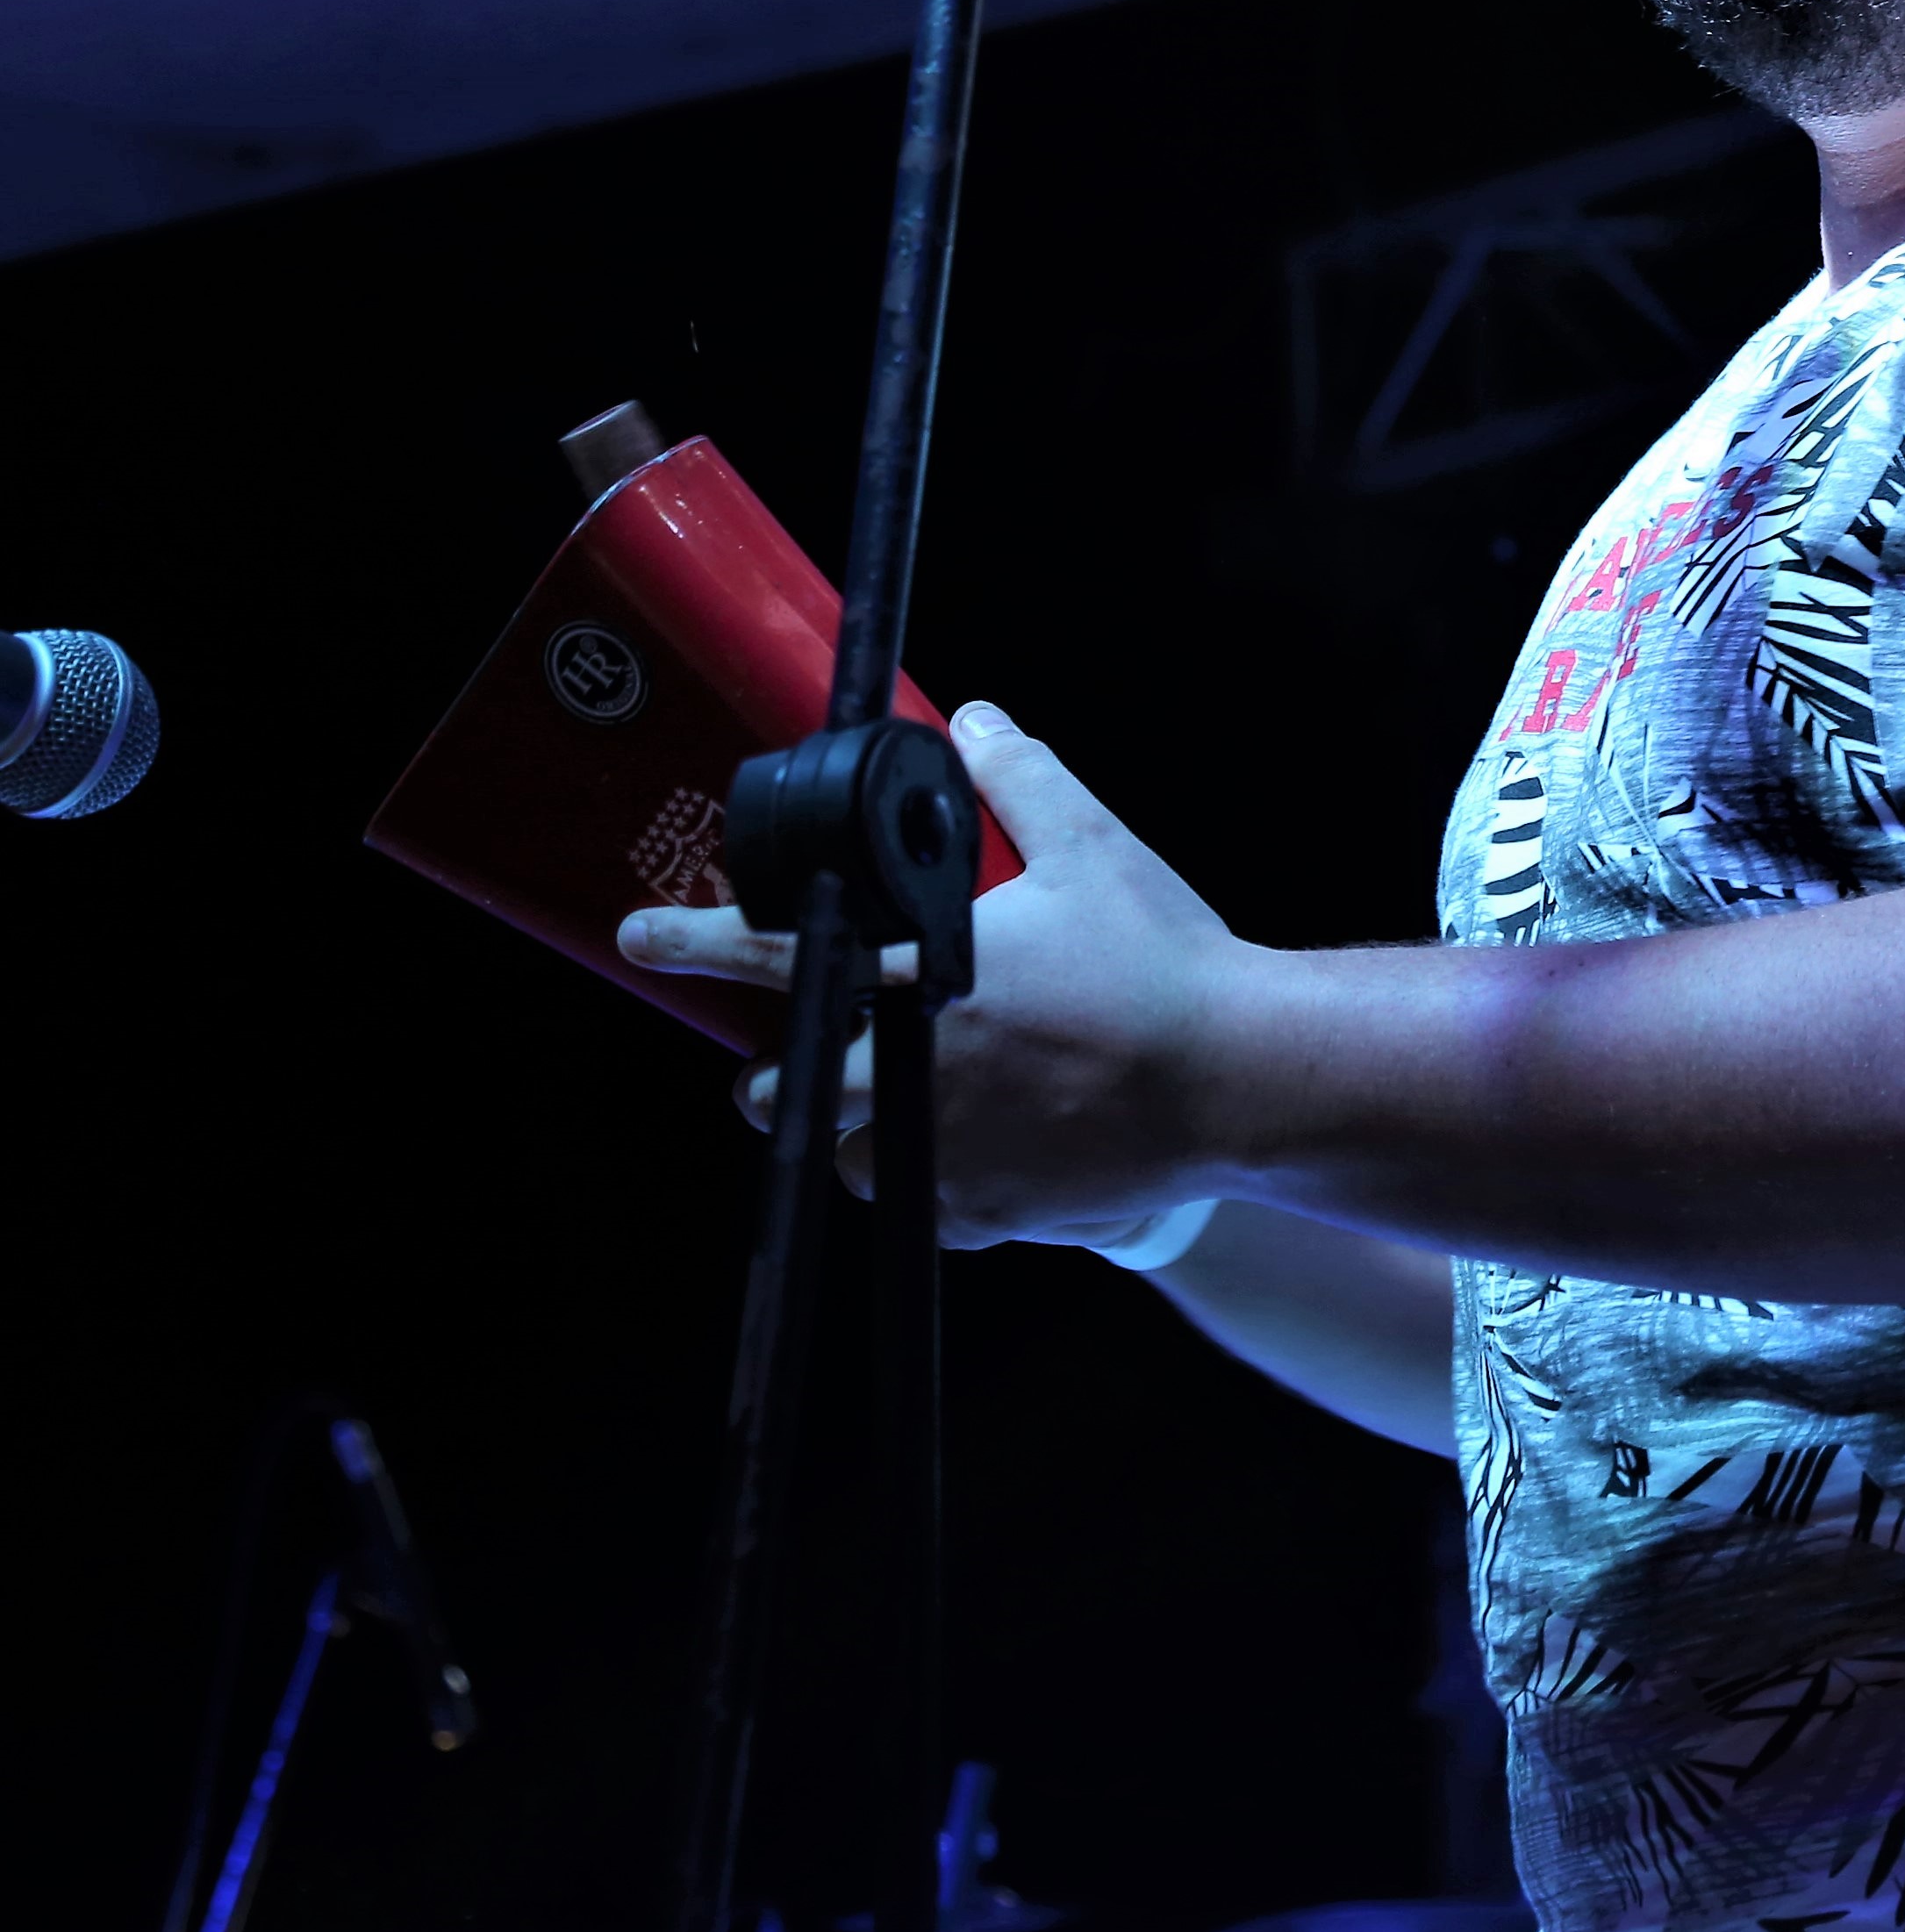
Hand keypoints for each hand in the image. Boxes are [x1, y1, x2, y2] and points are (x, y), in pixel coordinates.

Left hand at [623, 703, 1266, 1247]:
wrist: (1238, 1079)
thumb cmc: (1163, 965)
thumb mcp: (1097, 849)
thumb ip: (1021, 782)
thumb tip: (978, 722)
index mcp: (916, 975)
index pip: (774, 950)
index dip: (692, 938)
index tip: (638, 934)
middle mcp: (905, 1071)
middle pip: (777, 1084)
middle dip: (783, 1062)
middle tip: (822, 1037)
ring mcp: (936, 1151)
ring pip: (841, 1150)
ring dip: (852, 1126)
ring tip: (905, 1099)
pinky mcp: (980, 1209)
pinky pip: (913, 1203)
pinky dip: (924, 1179)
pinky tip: (971, 1148)